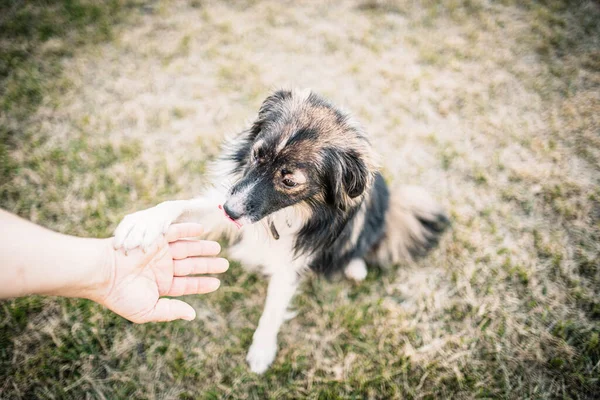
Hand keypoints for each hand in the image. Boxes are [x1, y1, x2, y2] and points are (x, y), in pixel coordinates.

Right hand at [94, 223, 227, 322]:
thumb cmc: (121, 295)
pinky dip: (187, 230)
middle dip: (208, 264)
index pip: (186, 284)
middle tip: (225, 264)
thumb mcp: (147, 310)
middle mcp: (162, 268)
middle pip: (190, 265)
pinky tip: (201, 230)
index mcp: (160, 285)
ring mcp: (159, 252)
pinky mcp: (154, 238)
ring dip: (202, 247)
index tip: (217, 283)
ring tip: (218, 247)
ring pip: (186, 249)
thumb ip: (170, 311)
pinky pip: (174, 232)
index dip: (202, 284)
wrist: (101, 273)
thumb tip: (192, 315)